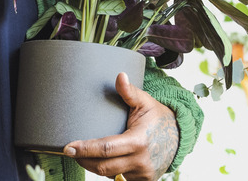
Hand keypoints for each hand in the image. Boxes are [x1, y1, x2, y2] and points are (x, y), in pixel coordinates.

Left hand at [63, 72, 178, 180]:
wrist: (179, 137)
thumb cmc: (158, 117)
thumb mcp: (145, 102)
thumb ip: (129, 91)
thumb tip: (119, 76)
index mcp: (138, 141)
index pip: (106, 148)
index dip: (85, 149)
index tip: (68, 148)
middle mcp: (140, 161)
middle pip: (103, 166)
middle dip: (83, 160)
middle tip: (70, 151)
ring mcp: (142, 174)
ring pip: (110, 174)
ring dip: (94, 166)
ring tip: (83, 155)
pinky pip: (119, 178)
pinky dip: (109, 171)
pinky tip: (102, 161)